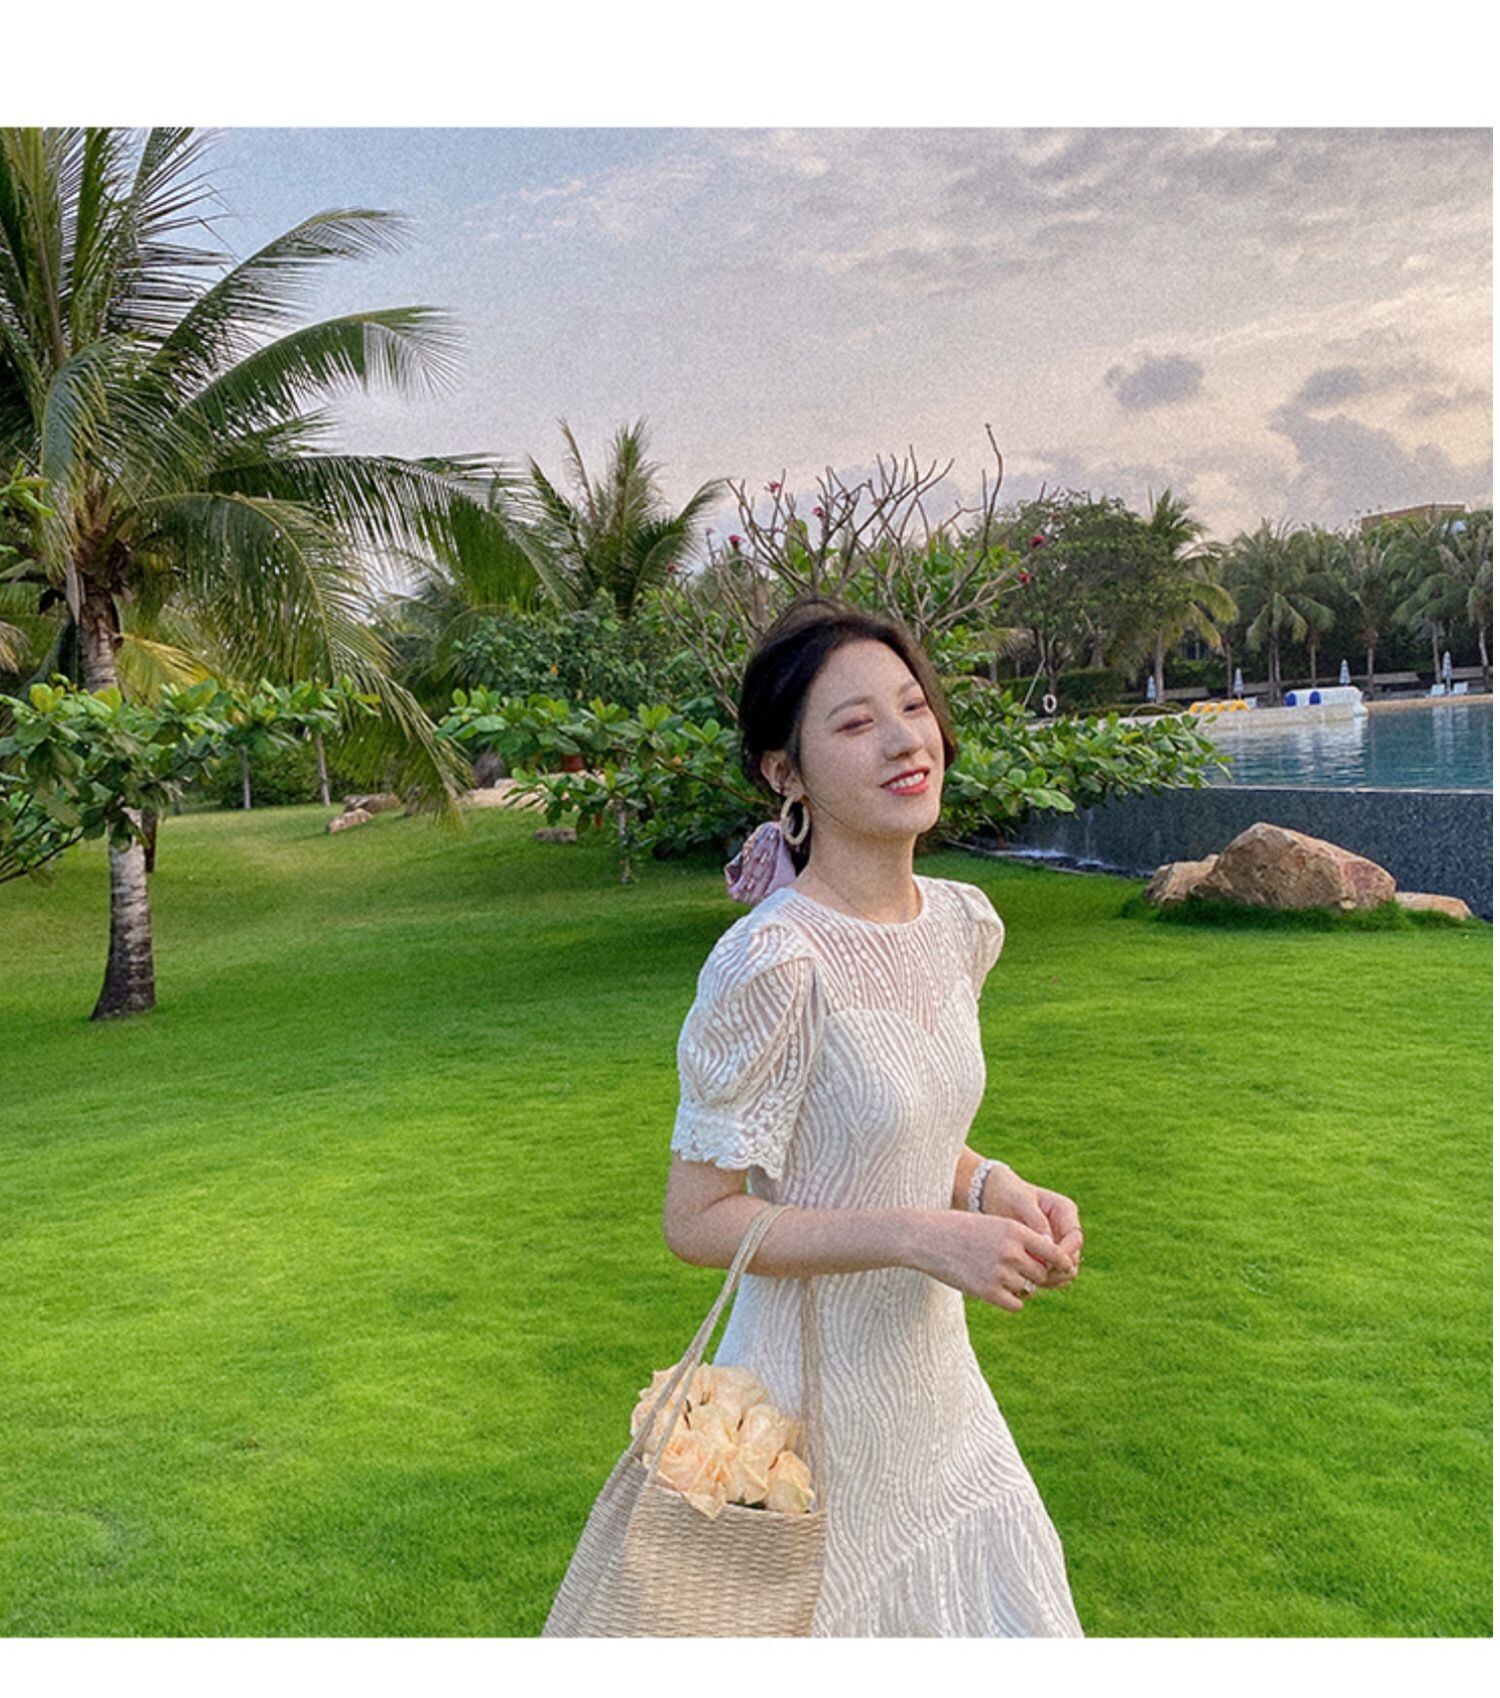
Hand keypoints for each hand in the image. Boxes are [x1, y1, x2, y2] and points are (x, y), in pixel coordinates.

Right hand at [914, 1211, 1075, 1312]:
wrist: (926, 1238)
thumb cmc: (960, 1229)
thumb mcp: (993, 1225)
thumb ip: (1020, 1241)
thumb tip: (1047, 1264)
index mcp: (1015, 1230)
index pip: (1053, 1251)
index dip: (1062, 1262)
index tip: (1065, 1268)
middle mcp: (1011, 1251)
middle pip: (1042, 1273)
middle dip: (1035, 1276)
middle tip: (1020, 1273)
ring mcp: (999, 1273)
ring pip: (1029, 1289)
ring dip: (1021, 1287)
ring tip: (999, 1277)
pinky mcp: (988, 1292)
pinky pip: (1016, 1304)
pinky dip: (1012, 1301)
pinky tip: (997, 1291)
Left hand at [981, 1165, 1081, 1289]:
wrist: (997, 1196)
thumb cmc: (1009, 1194)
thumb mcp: (1021, 1201)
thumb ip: (1036, 1220)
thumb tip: (1048, 1242)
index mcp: (1065, 1211)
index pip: (1075, 1238)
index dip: (1064, 1253)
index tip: (1048, 1264)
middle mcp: (1066, 1227)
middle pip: (1073, 1256)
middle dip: (1059, 1269)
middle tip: (1039, 1277)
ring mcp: (1058, 1241)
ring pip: (1064, 1267)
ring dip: (1052, 1277)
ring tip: (1032, 1281)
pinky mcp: (1048, 1252)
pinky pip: (1052, 1270)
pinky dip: (1044, 1278)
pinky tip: (1028, 1282)